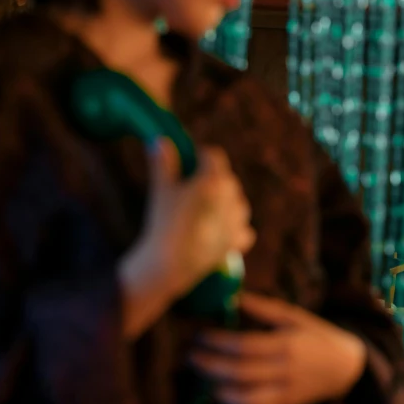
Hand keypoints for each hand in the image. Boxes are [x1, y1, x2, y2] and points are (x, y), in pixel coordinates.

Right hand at [119, 140, 255, 337]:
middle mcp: (233, 196)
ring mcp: (239, 219)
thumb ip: (163, 162)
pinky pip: (242, 228)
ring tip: (203, 212)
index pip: (213, 155)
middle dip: (212, 180)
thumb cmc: (164, 222)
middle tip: (190, 191)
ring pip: (237, 202)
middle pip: (226, 178)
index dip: (199, 156)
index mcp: (215, 178)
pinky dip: (233, 228)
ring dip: (225, 203)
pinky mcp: (239, 240)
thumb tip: (160, 140)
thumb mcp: (162, 189)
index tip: (188, 164)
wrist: (172, 263)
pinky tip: (217, 231)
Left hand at [190, 293, 366, 403]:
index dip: (218, 341)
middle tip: (191, 355)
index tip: (200, 334)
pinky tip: (223, 393)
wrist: (345, 367)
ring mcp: (285, 394)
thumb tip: (233, 297)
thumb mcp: (295, 316)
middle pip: (240, 374)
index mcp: (288, 344)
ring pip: (245, 401)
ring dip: (219, 390)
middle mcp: (285, 372)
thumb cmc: (316, 336)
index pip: (246, 346)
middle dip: (209, 365)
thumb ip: (264, 308)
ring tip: (205, 376)